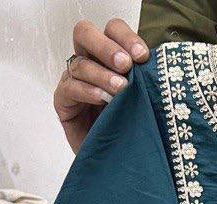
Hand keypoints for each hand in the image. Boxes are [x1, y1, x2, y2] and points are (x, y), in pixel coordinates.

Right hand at [55, 19, 149, 152]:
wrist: (118, 160)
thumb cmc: (130, 127)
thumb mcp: (141, 99)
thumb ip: (142, 78)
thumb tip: (152, 64)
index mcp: (108, 55)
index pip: (112, 30)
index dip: (126, 38)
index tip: (143, 56)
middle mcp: (89, 62)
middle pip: (85, 34)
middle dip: (106, 47)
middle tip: (125, 64)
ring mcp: (73, 80)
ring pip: (80, 64)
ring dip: (101, 75)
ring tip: (121, 89)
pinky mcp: (63, 101)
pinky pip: (70, 88)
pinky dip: (87, 91)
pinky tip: (101, 99)